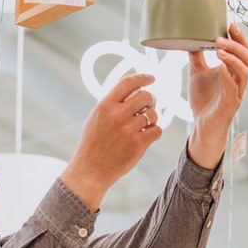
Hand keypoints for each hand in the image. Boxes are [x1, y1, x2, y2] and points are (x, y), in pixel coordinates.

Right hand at [60, 73, 160, 211]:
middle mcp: (117, 115)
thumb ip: (113, 103)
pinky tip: (146, 135)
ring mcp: (128, 130)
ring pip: (153, 113)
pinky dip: (154, 131)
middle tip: (148, 106)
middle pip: (146, 96)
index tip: (151, 78)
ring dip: (152, 118)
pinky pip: (157, 130)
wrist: (90, 169)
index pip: (128, 82)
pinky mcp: (138, 144)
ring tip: (143, 125)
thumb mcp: (96, 117)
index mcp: (105, 105)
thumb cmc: (93, 143)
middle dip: (151, 100)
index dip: (143, 78)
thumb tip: (135, 90)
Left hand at [186, 23, 247, 168]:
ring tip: (219, 49)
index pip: (243, 50)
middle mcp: (239, 80)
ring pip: (244, 72)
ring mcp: (236, 92)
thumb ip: (197, 56)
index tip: (230, 24)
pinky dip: (228, 76)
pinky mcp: (230, 104)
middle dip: (237, 45)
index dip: (240, 37)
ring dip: (233, 58)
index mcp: (234, 70)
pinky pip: (233, 88)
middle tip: (221, 36)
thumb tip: (189, 37)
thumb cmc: (204, 100)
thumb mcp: (198, 73)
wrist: (202, 125)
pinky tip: (220, 67)